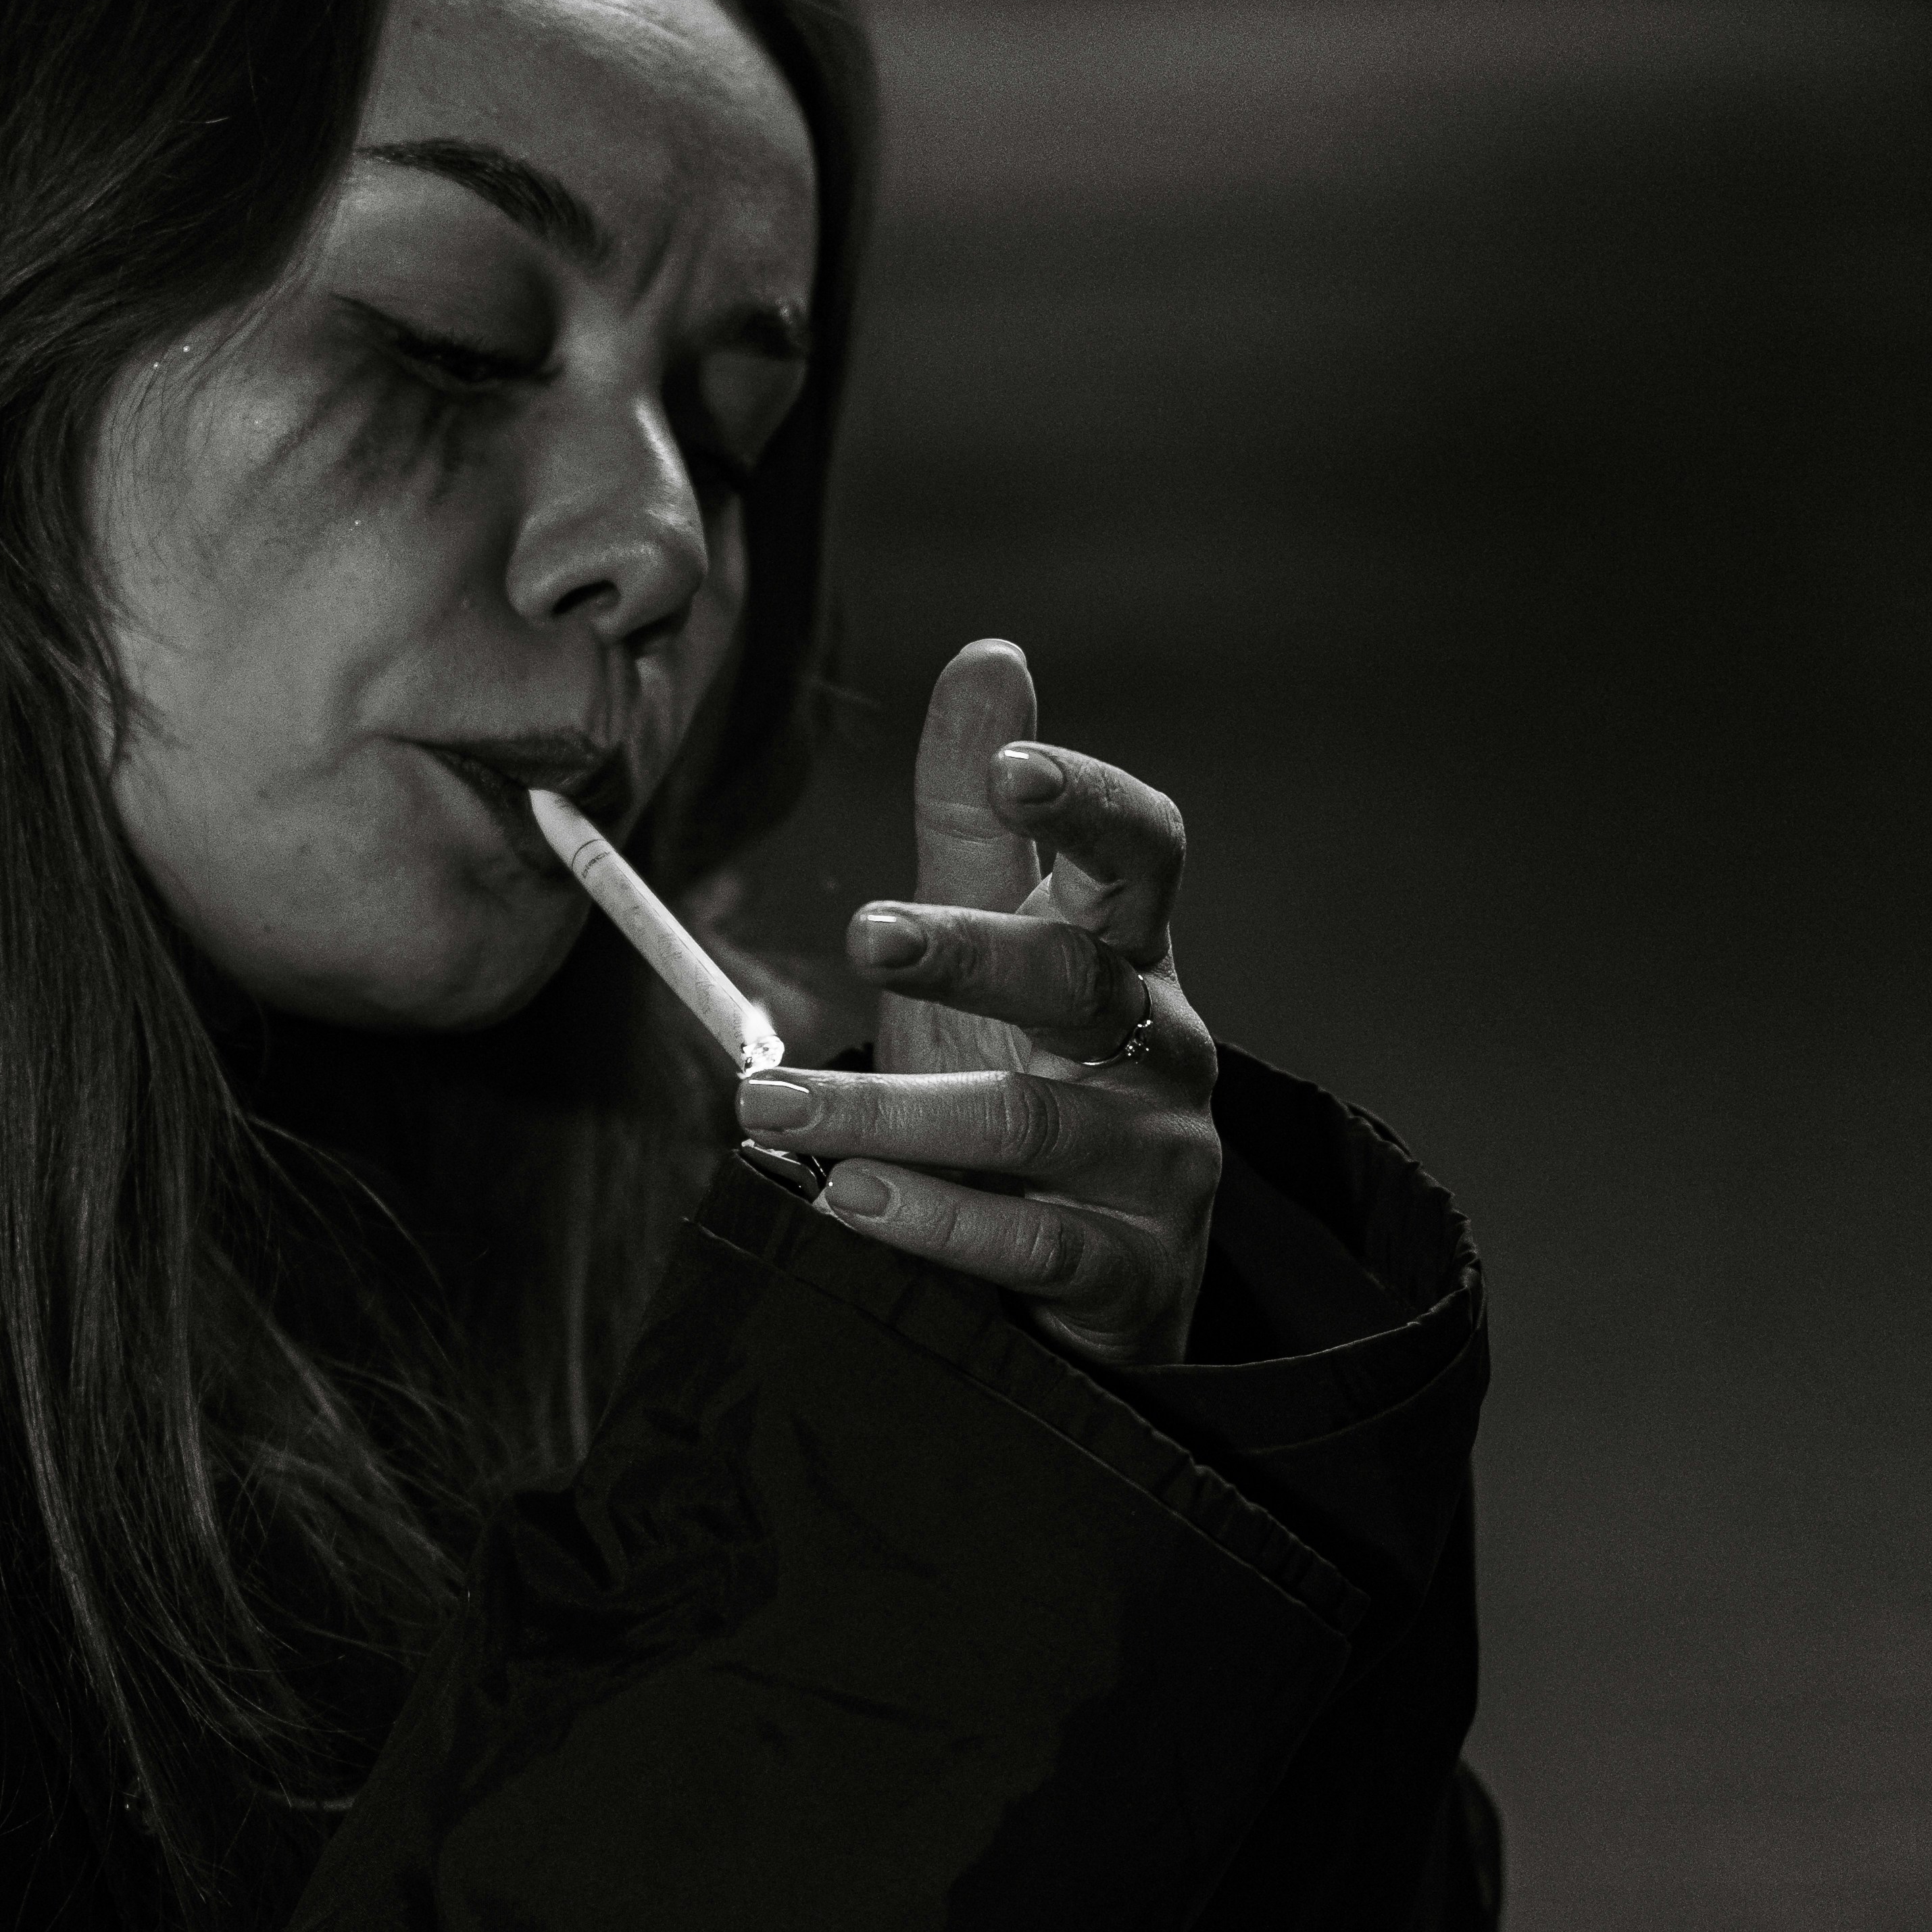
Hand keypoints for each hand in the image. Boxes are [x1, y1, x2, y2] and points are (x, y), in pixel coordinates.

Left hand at [734, 640, 1220, 1365]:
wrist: (1097, 1278)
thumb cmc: (1029, 1073)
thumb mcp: (996, 939)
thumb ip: (976, 816)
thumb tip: (991, 654)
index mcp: (1129, 953)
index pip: (1142, 856)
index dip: (1088, 806)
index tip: (1013, 772)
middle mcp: (1161, 1045)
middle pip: (1077, 980)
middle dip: (973, 951)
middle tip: (866, 933)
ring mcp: (1156, 1160)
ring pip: (1028, 1120)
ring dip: (890, 1114)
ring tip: (771, 1109)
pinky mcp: (1132, 1267)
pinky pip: (1032, 1241)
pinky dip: (936, 1219)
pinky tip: (849, 1201)